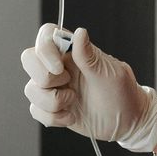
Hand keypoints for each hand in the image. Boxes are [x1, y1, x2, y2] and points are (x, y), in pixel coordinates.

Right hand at [21, 24, 156, 150]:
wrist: (128, 122)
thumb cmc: (124, 93)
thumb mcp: (111, 74)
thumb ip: (90, 56)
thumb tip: (79, 33)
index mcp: (73, 53)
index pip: (46, 36)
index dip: (44, 49)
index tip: (59, 68)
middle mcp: (59, 67)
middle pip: (29, 60)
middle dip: (44, 78)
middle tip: (67, 85)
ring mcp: (54, 88)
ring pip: (30, 89)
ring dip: (51, 101)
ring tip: (73, 103)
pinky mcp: (52, 108)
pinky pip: (35, 110)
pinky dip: (52, 117)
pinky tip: (70, 117)